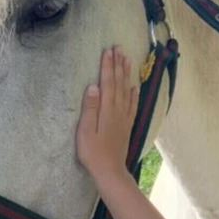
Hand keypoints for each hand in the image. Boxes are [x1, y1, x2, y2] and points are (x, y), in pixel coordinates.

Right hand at [76, 46, 139, 181]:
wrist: (110, 170)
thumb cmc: (93, 152)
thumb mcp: (85, 131)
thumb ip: (89, 108)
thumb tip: (93, 87)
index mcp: (106, 110)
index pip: (107, 82)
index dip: (107, 66)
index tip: (108, 51)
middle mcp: (118, 110)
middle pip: (118, 83)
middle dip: (118, 64)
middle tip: (118, 48)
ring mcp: (124, 118)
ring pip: (126, 91)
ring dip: (126, 74)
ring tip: (127, 60)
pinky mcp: (126, 125)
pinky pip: (132, 105)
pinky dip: (133, 94)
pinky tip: (134, 87)